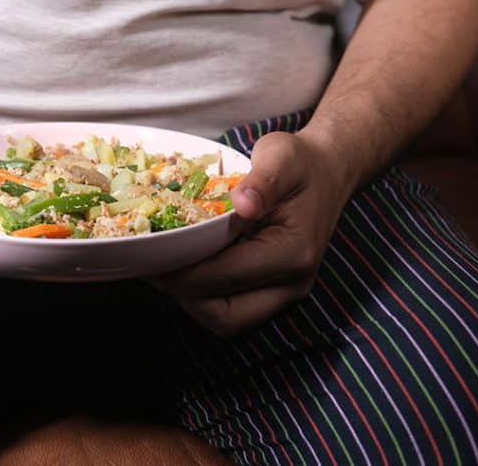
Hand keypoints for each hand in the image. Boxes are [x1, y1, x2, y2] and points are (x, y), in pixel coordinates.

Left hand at [147, 130, 353, 335]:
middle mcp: (291, 283)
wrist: (327, 173)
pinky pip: (232, 306)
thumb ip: (262, 180)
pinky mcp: (273, 290)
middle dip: (183, 295)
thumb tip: (241, 203)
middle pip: (225, 315)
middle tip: (152, 266)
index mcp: (293, 253)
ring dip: (191, 299)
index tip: (150, 256)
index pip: (225, 276)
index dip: (182, 272)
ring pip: (227, 319)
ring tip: (164, 267)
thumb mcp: (282, 157)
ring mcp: (284, 291)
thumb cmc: (301, 164)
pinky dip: (204, 293)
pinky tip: (184, 265)